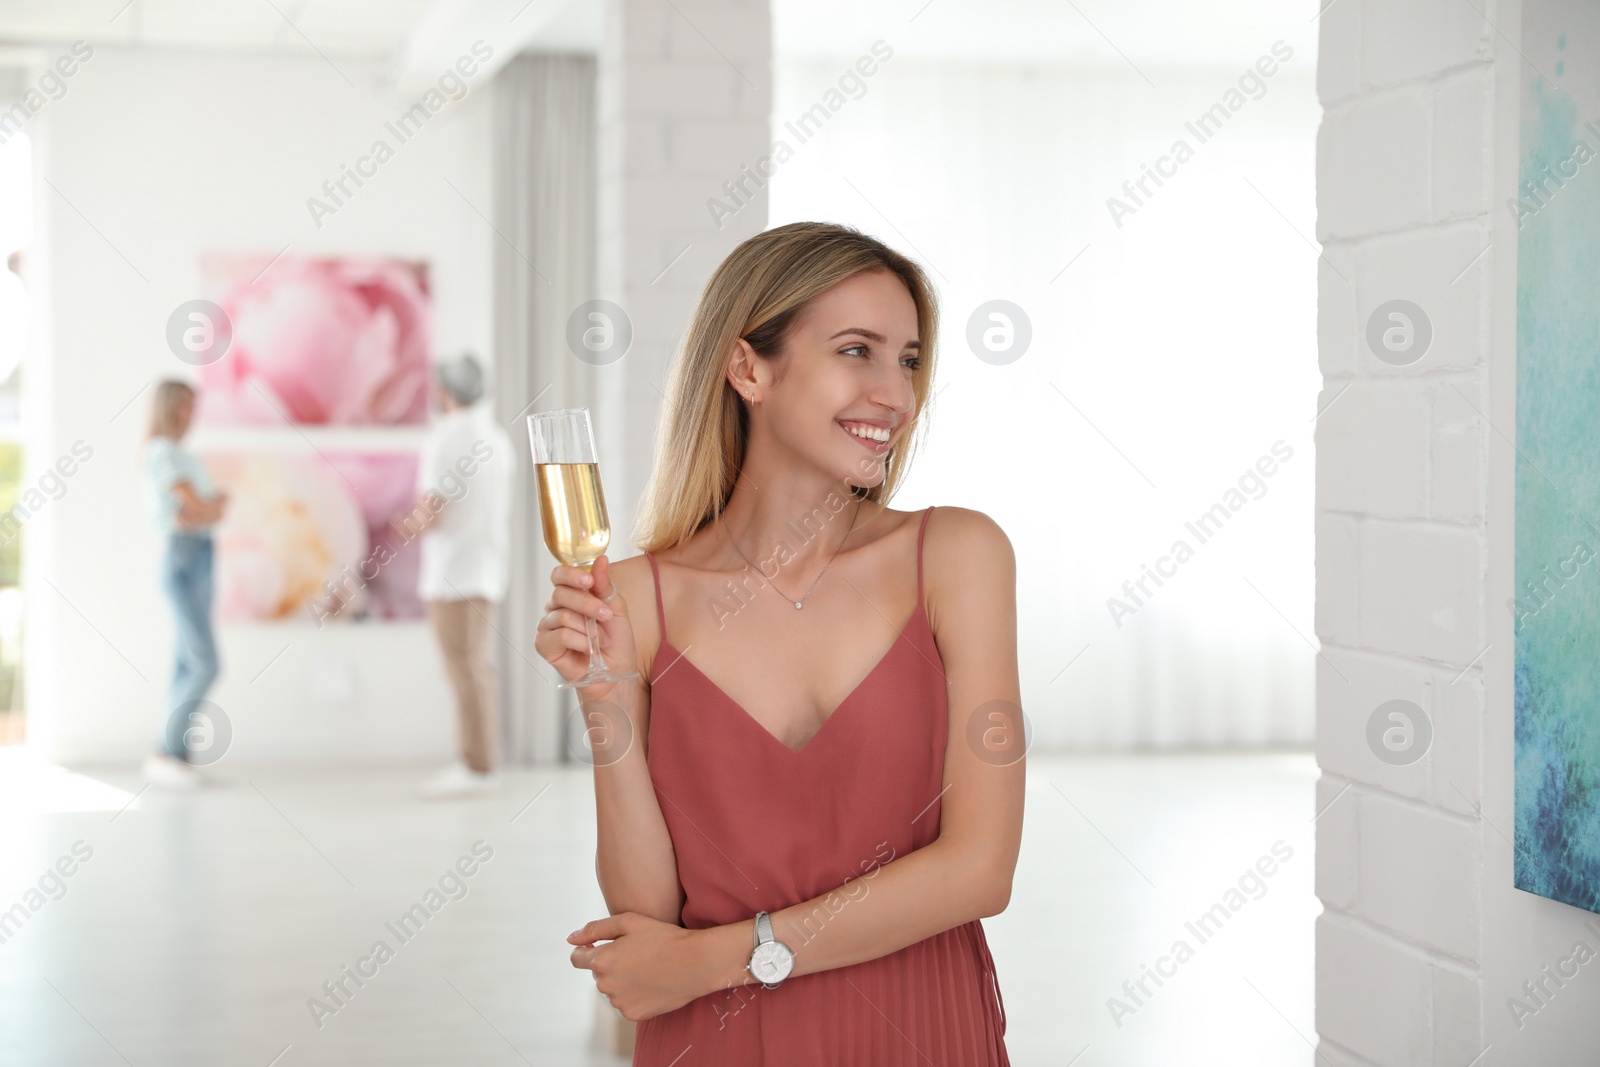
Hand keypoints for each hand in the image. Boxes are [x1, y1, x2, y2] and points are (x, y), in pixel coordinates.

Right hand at [535, 554, 637, 700]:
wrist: (615, 672)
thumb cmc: (615, 641)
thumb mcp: (616, 609)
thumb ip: (605, 585)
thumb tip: (601, 559)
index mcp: (570, 594)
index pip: (559, 574)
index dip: (571, 575)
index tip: (589, 581)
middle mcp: (554, 607)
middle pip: (561, 594)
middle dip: (588, 605)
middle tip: (606, 616)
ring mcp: (547, 626)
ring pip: (563, 615)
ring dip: (589, 629)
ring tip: (601, 640)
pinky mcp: (544, 645)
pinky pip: (561, 635)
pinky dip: (580, 642)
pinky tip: (588, 650)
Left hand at [568, 912, 712, 1021]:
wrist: (694, 963)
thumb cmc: (663, 938)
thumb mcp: (629, 922)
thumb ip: (596, 929)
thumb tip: (571, 939)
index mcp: (602, 960)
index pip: (577, 959)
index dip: (586, 950)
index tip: (599, 946)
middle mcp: (605, 984)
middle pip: (598, 973)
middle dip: (611, 964)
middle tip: (637, 954)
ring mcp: (619, 1002)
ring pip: (612, 989)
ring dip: (622, 980)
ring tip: (648, 968)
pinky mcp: (632, 1014)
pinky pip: (626, 1003)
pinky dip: (634, 994)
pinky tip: (651, 983)